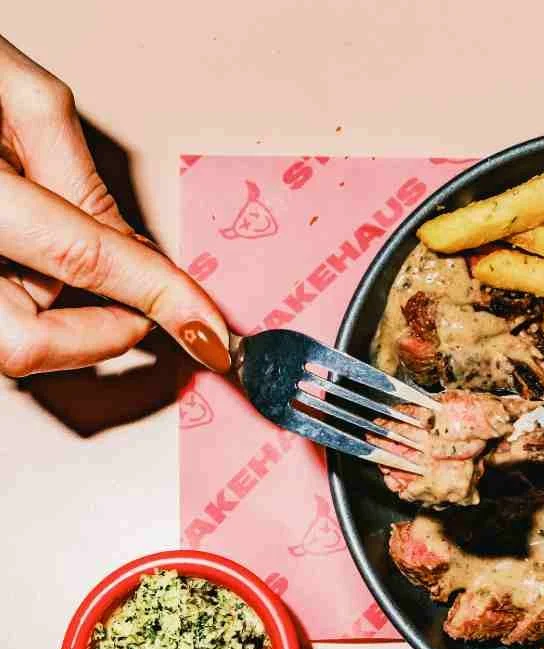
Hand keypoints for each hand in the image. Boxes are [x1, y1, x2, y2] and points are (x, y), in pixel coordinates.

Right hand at [0, 36, 229, 376]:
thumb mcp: (12, 93)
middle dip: (99, 333)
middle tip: (137, 307)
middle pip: (27, 343)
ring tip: (53, 245)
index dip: (157, 297)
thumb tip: (131, 248)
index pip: (84, 259)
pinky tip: (26, 256)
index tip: (205, 331)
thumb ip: (78, 174)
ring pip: (5, 340)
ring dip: (56, 313)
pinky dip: (24, 300)